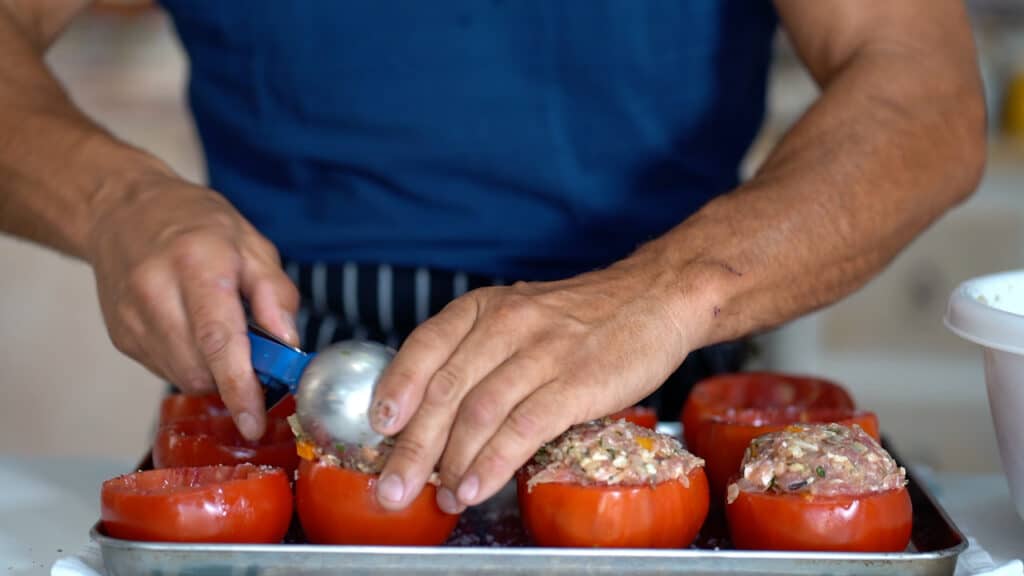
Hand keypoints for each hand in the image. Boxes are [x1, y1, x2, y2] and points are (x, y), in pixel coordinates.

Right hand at [85, 171, 298, 439]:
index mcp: (196, 264)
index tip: (255, 422)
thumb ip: (275, 293)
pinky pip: (166, 369)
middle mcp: (156, 292)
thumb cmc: (195, 223)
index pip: (218, 339)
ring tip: (222, 335)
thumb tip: (288, 345)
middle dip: (236, 379)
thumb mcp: (251, 243)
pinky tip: (194, 332)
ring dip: (213, 373)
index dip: (239, 387)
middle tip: (257, 358)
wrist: (122, 211)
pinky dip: (191, 364)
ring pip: (183, 376)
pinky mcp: (121, 336)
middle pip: (200, 368)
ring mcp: (132, 318)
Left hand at [369, 257, 697, 512]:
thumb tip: (430, 414)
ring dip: (452, 463)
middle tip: (393, 487)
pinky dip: (494, 462)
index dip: (396, 388)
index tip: (378, 427)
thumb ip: (477, 353)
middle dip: (413, 447)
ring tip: (439, 498)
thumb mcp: (518, 316)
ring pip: (480, 412)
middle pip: (445, 390)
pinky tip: (477, 486)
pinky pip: (524, 427)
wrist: (654, 298)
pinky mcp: (577, 381)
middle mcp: (507, 323)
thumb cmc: (581, 318)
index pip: (425, 346)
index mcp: (484, 308)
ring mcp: (543, 351)